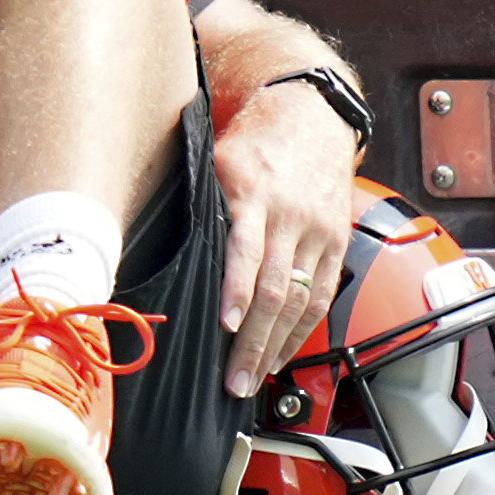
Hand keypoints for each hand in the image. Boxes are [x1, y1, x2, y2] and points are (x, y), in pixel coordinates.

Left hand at [214, 79, 360, 397]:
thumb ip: (202, 207)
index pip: (246, 251)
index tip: (224, 325)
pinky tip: (282, 355)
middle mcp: (290, 215)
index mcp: (254, 192)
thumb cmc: (255, 139)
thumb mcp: (218, 160)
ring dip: (276, 346)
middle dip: (253, 340)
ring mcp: (318, 232)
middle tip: (235, 381)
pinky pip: (321, 295)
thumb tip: (158, 253)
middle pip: (275, 289)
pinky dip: (302, 331)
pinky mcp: (336, 243)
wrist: (313, 112)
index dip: (236, 291)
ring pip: (300, 301)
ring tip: (254, 379)